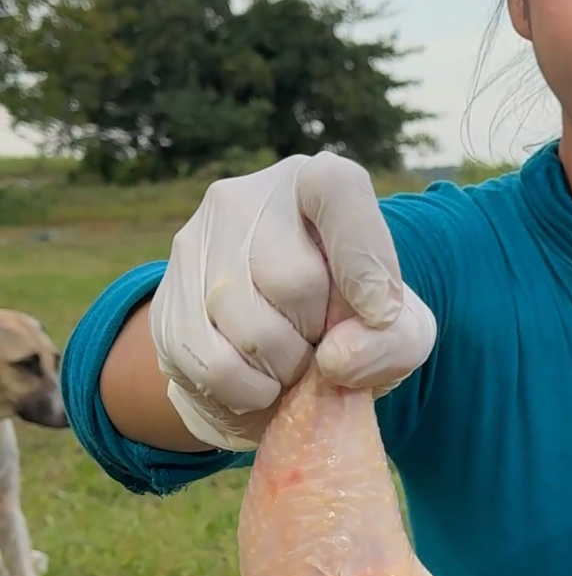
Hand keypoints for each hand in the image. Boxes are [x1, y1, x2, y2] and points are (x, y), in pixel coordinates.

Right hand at [149, 153, 436, 450]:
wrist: (281, 357)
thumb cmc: (353, 328)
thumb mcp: (401, 331)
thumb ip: (394, 339)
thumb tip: (335, 358)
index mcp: (312, 182)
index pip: (335, 190)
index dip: (363, 258)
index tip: (380, 313)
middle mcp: (243, 199)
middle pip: (293, 280)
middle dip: (321, 333)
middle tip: (322, 340)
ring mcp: (194, 246)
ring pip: (251, 330)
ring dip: (288, 369)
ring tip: (293, 360)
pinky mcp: (167, 304)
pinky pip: (216, 367)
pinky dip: (252, 393)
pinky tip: (262, 382)